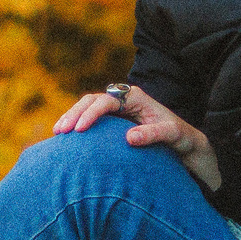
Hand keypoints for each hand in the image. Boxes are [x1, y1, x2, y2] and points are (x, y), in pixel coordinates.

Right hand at [52, 84, 219, 189]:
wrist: (183, 142)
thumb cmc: (180, 136)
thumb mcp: (172, 134)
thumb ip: (153, 134)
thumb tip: (129, 138)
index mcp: (135, 97)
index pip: (106, 100)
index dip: (91, 113)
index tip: (79, 130)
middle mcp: (123, 99)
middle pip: (91, 100)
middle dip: (74, 113)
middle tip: (60, 131)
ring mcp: (116, 109)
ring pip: (87, 107)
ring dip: (71, 118)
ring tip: (57, 133)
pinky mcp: (112, 121)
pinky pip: (90, 119)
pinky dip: (77, 125)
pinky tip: (65, 138)